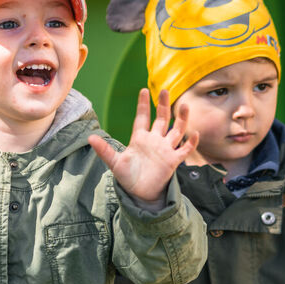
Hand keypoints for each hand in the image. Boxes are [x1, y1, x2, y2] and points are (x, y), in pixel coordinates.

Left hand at [89, 89, 196, 207]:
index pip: (142, 117)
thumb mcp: (114, 162)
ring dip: (181, 119)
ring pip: (176, 130)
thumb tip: (89, 138)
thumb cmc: (128, 177)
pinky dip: (190, 143)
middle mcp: (154, 140)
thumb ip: (104, 150)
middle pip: (161, 119)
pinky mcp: (172, 161)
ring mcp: (165, 149)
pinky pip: (184, 150)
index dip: (143, 104)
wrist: (140, 193)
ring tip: (184, 106)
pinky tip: (194, 134)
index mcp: (140, 138)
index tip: (144, 90)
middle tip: (165, 91)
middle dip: (163, 105)